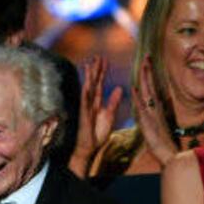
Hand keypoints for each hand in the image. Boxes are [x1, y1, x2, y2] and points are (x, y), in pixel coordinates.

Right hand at [71, 57, 123, 177]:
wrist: (90, 148)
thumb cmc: (98, 134)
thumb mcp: (110, 116)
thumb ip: (113, 102)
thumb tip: (119, 88)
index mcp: (97, 103)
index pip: (100, 84)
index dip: (102, 72)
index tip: (104, 60)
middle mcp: (90, 102)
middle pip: (93, 82)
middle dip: (95, 69)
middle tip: (98, 56)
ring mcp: (86, 107)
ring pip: (88, 88)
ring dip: (89, 77)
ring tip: (91, 64)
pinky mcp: (84, 114)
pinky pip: (85, 101)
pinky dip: (86, 92)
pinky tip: (87, 83)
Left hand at [132, 56, 175, 165]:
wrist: (168, 154)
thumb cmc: (162, 140)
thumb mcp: (155, 122)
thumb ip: (152, 111)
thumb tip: (151, 100)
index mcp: (155, 107)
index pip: (151, 87)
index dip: (148, 74)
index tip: (146, 61)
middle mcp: (155, 108)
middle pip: (150, 85)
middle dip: (147, 71)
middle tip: (146, 56)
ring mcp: (153, 114)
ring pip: (148, 93)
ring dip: (145, 79)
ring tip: (144, 65)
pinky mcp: (149, 123)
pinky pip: (143, 108)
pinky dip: (139, 98)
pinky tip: (136, 89)